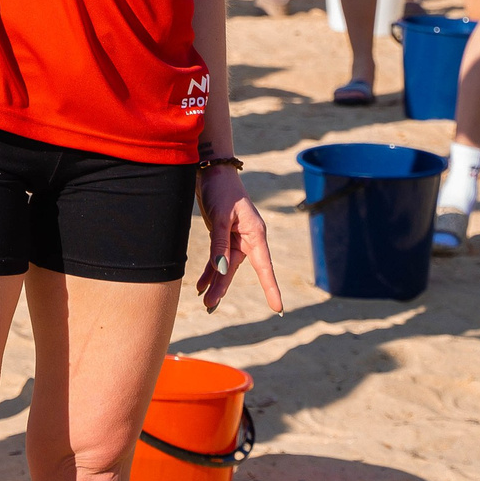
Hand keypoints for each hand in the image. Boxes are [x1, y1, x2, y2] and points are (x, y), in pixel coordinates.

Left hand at [193, 168, 281, 314]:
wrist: (211, 171)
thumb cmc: (221, 189)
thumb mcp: (220, 216)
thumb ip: (219, 243)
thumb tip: (220, 269)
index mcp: (255, 234)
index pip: (264, 267)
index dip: (270, 288)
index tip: (278, 308)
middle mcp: (247, 239)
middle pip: (234, 269)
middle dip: (222, 288)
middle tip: (210, 306)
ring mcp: (234, 239)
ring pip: (224, 267)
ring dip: (214, 282)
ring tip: (204, 301)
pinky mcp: (222, 236)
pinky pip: (216, 259)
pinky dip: (209, 271)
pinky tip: (201, 285)